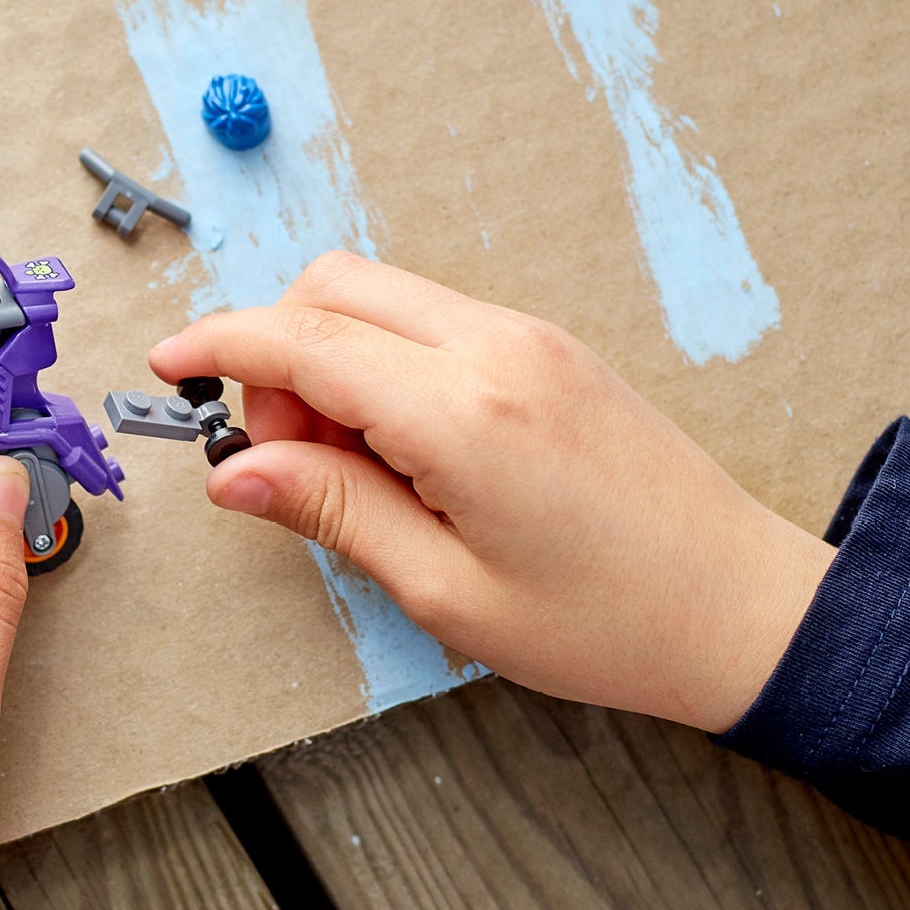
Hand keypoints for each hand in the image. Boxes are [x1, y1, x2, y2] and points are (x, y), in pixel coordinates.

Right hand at [149, 253, 833, 733]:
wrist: (742, 607)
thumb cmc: (608, 621)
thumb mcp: (445, 590)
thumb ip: (330, 511)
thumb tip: (235, 472)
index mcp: (463, 413)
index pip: (302, 340)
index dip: (218, 345)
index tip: (168, 367)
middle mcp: (495, 347)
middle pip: (331, 287)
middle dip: (273, 354)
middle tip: (281, 456)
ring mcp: (527, 336)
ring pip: (376, 295)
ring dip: (327, 356)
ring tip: (348, 466)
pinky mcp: (545, 345)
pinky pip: (427, 318)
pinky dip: (379, 360)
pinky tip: (397, 447)